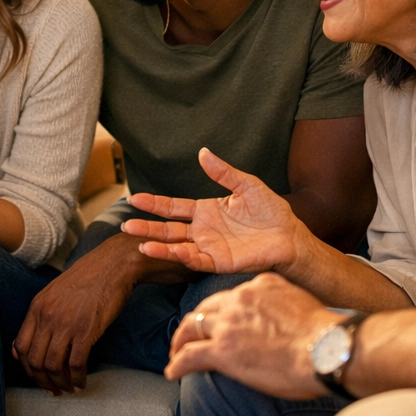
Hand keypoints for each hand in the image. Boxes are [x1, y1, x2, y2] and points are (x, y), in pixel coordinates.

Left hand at [11, 235, 139, 394]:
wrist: (111, 266)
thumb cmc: (86, 279)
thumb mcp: (53, 293)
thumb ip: (39, 316)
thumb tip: (21, 348)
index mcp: (37, 307)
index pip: (20, 347)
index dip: (27, 368)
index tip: (38, 377)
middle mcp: (47, 317)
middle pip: (35, 361)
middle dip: (43, 381)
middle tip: (54, 390)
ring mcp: (66, 324)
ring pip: (53, 366)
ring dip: (61, 383)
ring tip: (69, 388)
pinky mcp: (86, 331)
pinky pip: (76, 364)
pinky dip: (78, 378)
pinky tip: (82, 382)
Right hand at [123, 148, 306, 274]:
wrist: (290, 235)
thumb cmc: (271, 211)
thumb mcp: (246, 184)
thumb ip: (223, 172)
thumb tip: (202, 152)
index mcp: (206, 210)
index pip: (173, 207)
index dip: (154, 203)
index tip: (134, 198)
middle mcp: (203, 230)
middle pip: (168, 229)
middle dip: (146, 227)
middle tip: (125, 225)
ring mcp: (209, 247)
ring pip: (176, 246)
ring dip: (157, 245)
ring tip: (138, 242)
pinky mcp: (219, 262)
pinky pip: (195, 260)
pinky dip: (179, 256)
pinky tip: (167, 250)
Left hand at [164, 273, 342, 399]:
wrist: (326, 349)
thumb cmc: (324, 336)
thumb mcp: (300, 304)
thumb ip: (282, 306)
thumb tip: (282, 323)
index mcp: (259, 286)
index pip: (230, 297)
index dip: (220, 312)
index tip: (219, 324)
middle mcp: (239, 299)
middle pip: (205, 309)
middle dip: (194, 323)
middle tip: (188, 337)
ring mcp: (228, 325)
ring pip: (191, 328)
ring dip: (179, 342)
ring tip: (175, 354)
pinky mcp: (223, 351)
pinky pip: (190, 356)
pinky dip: (177, 364)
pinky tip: (172, 372)